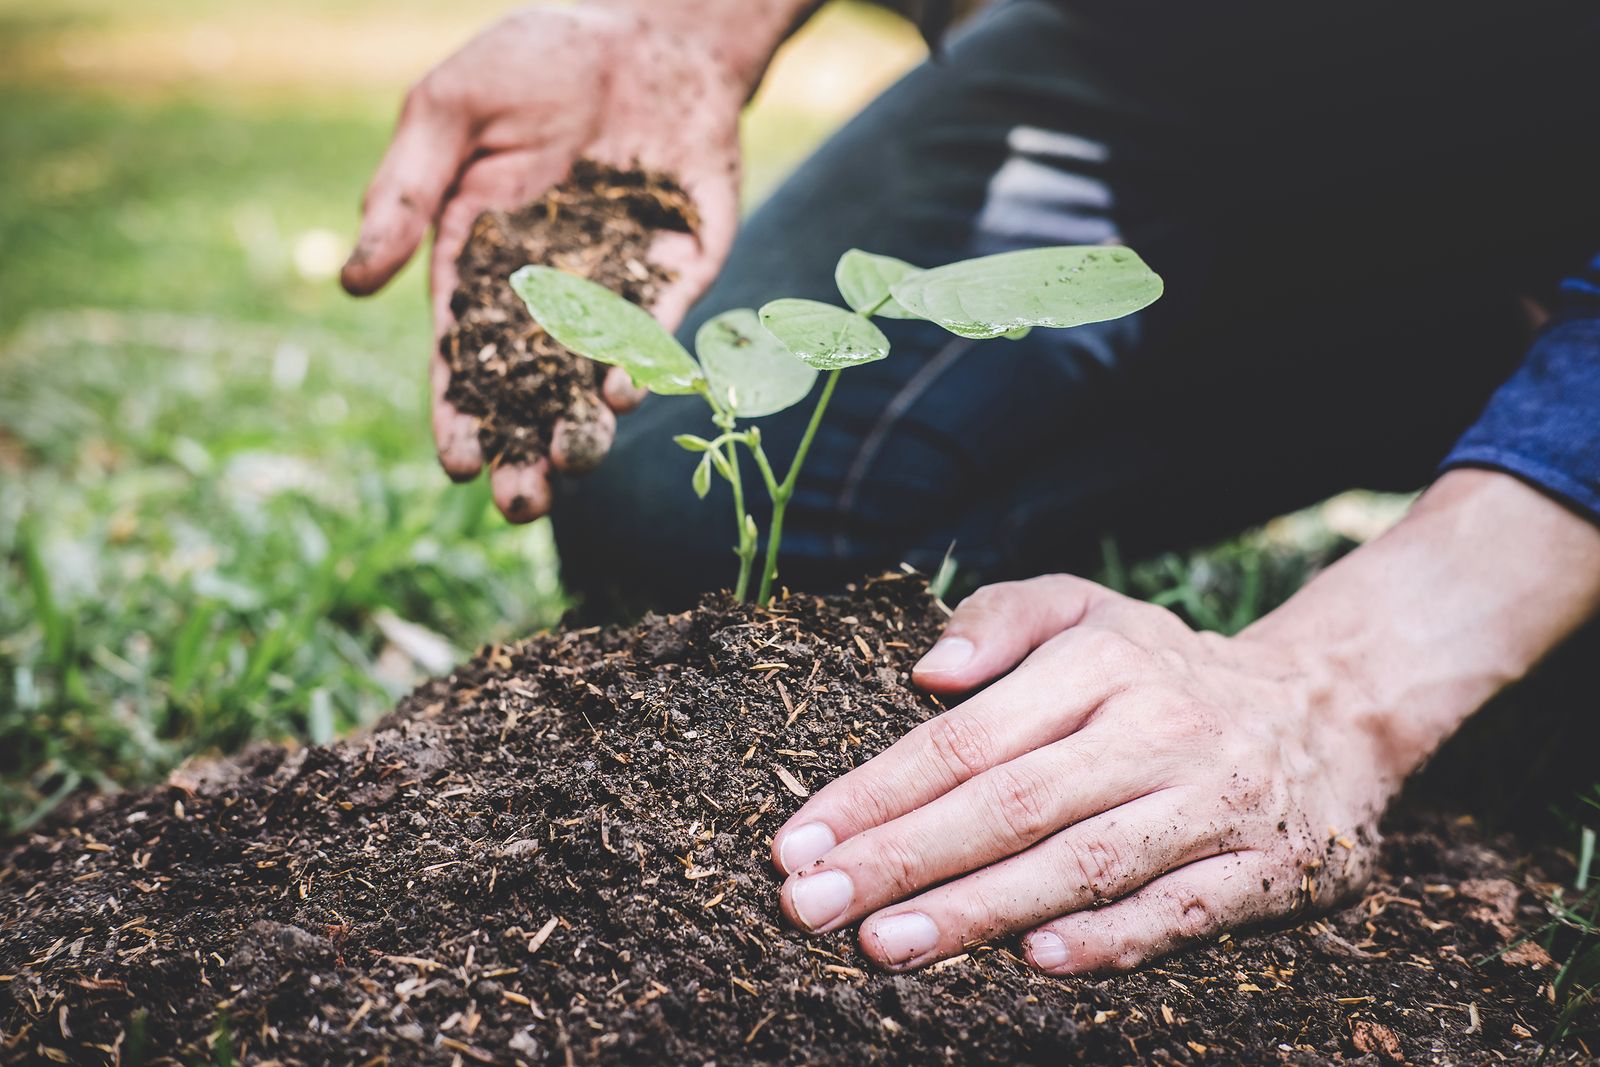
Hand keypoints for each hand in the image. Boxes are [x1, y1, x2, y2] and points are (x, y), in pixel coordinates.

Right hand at [341, 5, 743, 521]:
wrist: (644, 28)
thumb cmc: (533, 61)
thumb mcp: (450, 113)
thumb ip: (405, 195)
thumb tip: (355, 285)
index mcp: (481, 263)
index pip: (466, 355)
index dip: (460, 409)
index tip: (455, 461)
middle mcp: (549, 289)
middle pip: (532, 385)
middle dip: (524, 446)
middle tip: (518, 506)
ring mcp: (619, 283)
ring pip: (598, 372)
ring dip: (584, 425)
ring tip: (569, 469)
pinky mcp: (680, 267)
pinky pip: (660, 325)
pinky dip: (643, 359)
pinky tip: (623, 394)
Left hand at [769, 575, 1394, 973]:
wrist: (1330, 709)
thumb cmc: (1165, 668)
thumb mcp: (1087, 609)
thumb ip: (1001, 619)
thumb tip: (924, 672)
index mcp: (1099, 664)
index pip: (965, 738)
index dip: (874, 794)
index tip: (797, 844)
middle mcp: (1153, 729)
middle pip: (1008, 805)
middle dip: (898, 860)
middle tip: (808, 908)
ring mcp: (1209, 802)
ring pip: (1080, 864)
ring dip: (978, 910)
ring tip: (885, 945)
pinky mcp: (1262, 870)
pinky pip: (1176, 913)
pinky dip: (1107, 942)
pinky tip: (1032, 964)